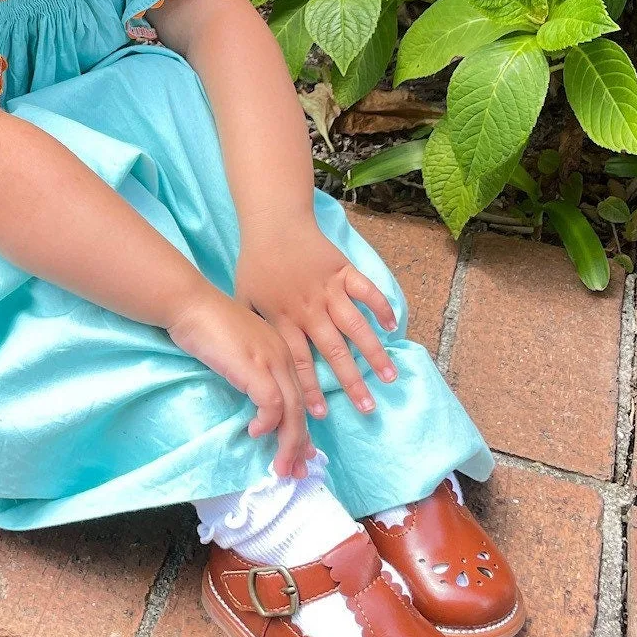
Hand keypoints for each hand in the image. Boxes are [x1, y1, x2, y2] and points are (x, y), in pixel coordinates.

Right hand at [168, 289, 312, 475]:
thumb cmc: (204, 323)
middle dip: (300, 444)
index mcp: (280, 350)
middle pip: (301, 407)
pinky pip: (272, 405)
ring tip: (281, 467)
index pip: (298, 395)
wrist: (189, 303)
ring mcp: (271, 360)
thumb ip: (247, 368)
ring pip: (292, 412)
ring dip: (288, 444)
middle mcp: (283, 355)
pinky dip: (268, 424)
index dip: (301, 427)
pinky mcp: (256, 367)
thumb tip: (249, 395)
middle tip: (296, 470)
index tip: (300, 452)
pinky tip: (255, 433)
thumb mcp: (236, 348)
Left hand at [237, 218, 397, 420]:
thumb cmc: (255, 263)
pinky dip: (381, 306)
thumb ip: (252, 327)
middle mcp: (309, 309)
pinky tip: (392, 326)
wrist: (273, 223)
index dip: (309, 388)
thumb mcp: (243, 297)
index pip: (299, 360)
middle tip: (368, 407)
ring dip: (374, 352)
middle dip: (351, 381)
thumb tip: (252, 359)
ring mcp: (329, 290)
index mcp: (284, 318)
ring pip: (355, 326)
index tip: (321, 413)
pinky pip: (366, 290)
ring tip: (390, 377)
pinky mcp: (343, 271)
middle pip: (333, 351)